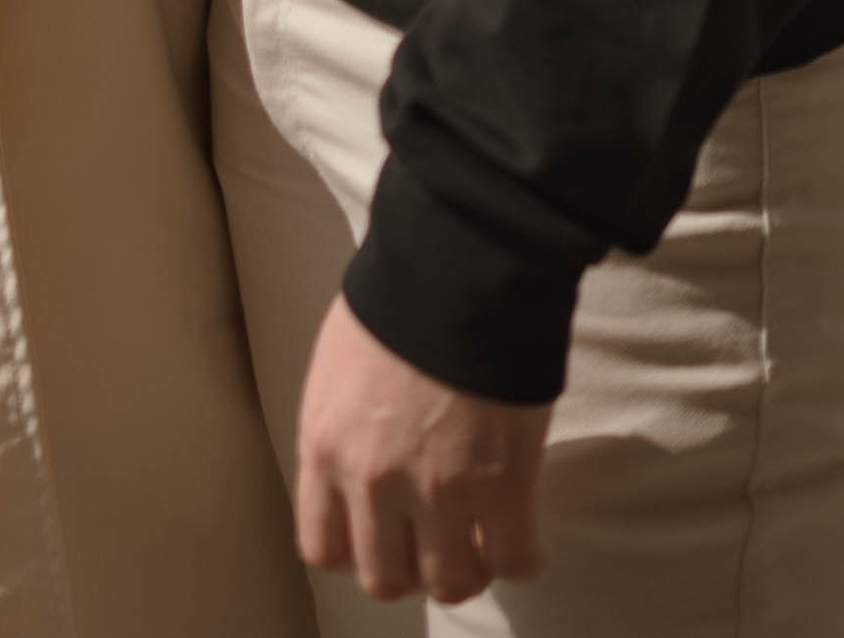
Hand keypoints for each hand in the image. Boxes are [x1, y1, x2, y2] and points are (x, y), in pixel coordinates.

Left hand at [295, 294, 548, 605]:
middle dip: (412, 565)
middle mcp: (373, 481)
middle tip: (436, 538)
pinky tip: (521, 536)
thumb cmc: (400, 293)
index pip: (322, 547)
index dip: (357, 548)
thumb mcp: (339, 360)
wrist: (460, 261)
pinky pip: (514, 560)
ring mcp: (439, 490)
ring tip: (481, 542)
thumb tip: (357, 452)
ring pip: (449, 583)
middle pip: (384, 578)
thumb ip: (342, 421)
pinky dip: (520, 558)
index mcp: (325, 445)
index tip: (382, 533)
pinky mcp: (503, 486)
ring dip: (467, 568)